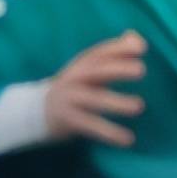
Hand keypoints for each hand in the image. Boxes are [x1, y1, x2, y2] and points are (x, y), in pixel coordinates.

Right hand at [44, 31, 146, 145]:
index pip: (101, 52)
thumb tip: (137, 38)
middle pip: (97, 70)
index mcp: (83, 64)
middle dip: (118, 68)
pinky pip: (91, 126)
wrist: (34, 111)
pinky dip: (109, 133)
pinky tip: (127, 139)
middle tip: (141, 70)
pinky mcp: (68, 119)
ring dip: (117, 102)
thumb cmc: (74, 86)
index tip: (142, 47)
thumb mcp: (90, 68)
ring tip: (139, 106)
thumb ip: (114, 54)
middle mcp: (75, 77)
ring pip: (94, 99)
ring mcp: (70, 98)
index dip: (120, 48)